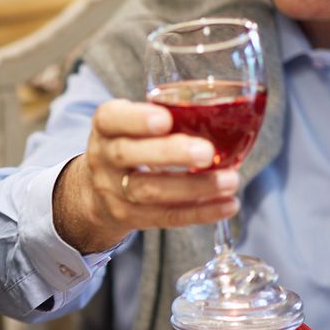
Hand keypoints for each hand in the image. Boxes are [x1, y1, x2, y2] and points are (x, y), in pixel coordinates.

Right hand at [53, 99, 239, 254]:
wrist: (98, 193)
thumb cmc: (131, 146)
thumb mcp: (132, 125)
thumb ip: (165, 116)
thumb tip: (229, 112)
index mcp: (106, 127)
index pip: (111, 118)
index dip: (136, 119)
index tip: (164, 119)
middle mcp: (103, 158)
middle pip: (128, 155)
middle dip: (170, 153)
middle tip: (206, 152)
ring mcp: (113, 191)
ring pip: (150, 190)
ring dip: (195, 186)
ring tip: (230, 181)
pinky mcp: (129, 217)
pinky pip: (166, 216)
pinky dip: (201, 212)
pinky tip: (228, 205)